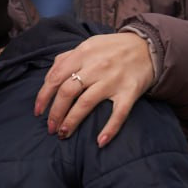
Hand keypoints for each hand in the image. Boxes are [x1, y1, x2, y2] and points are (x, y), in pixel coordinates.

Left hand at [34, 32, 153, 146]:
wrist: (149, 46)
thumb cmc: (113, 48)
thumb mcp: (88, 45)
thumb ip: (67, 58)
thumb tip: (49, 78)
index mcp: (83, 53)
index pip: (55, 77)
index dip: (44, 96)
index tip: (38, 112)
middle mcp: (96, 66)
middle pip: (68, 91)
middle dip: (55, 112)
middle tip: (50, 128)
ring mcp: (113, 79)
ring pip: (86, 103)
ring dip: (72, 121)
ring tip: (63, 133)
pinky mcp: (130, 91)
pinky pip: (119, 113)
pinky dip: (110, 129)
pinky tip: (100, 142)